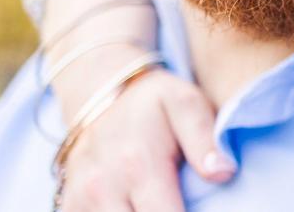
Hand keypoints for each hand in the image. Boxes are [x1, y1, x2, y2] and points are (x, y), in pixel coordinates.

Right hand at [59, 70, 234, 211]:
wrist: (101, 94)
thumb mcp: (186, 103)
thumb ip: (205, 138)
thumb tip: (224, 172)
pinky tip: (137, 205)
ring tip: (164, 204)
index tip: (207, 210)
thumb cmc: (154, 104)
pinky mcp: (70, 206)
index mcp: (138, 166)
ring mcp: (81, 200)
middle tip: (184, 204)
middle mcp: (102, 188)